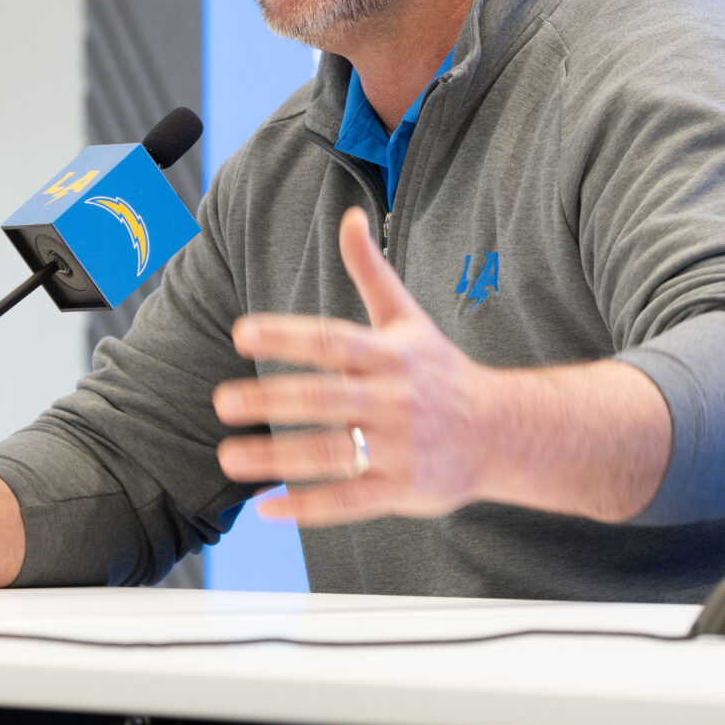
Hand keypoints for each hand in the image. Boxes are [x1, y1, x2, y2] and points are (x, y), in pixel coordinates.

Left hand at [214, 208, 494, 525]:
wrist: (502, 432)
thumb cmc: (442, 373)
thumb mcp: (408, 320)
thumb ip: (371, 272)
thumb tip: (349, 217)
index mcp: (391, 355)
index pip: (333, 340)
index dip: (287, 336)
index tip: (242, 333)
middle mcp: (394, 400)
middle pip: (325, 399)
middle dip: (271, 401)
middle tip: (222, 402)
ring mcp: (399, 448)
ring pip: (331, 454)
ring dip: (277, 458)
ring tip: (228, 456)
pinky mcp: (401, 490)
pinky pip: (349, 501)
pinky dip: (307, 507)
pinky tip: (267, 507)